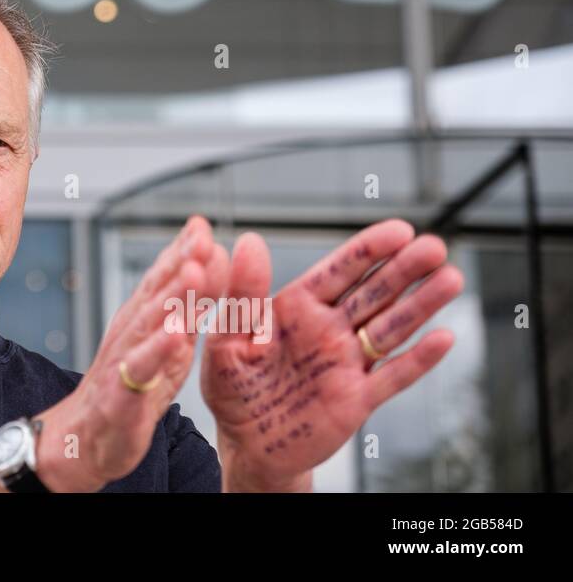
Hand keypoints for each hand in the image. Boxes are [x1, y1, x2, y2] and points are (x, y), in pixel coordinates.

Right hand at [38, 215, 229, 491]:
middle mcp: (130, 332)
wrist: (86, 438)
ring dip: (171, 298)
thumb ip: (188, 305)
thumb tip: (211, 263)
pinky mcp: (123, 395)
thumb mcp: (167, 342)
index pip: (162, 278)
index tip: (201, 224)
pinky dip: (158, 352)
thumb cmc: (130, 386)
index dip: (181, 250)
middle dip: (179, 263)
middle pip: (156, 293)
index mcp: (142, 318)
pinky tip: (177, 336)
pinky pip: (141, 372)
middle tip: (201, 237)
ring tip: (194, 273)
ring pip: (148, 325)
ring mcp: (124, 361)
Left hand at [200, 219, 462, 490]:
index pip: (337, 272)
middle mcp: (327, 329)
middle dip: (404, 269)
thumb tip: (248, 241)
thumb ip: (242, 294)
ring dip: (421, 304)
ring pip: (391, 327)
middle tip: (434, 247)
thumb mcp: (226, 339)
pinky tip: (444, 337)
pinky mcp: (359, 398)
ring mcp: (347, 362)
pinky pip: (394, 376)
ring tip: (451, 278)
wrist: (248, 448)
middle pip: (374, 292)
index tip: (399, 230)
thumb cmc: (232, 390)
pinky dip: (419, 359)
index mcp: (295, 309)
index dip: (368, 250)